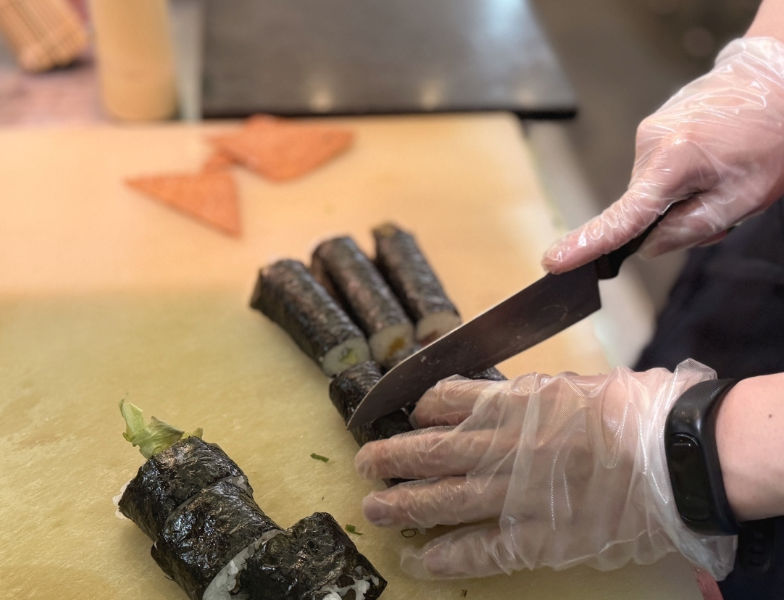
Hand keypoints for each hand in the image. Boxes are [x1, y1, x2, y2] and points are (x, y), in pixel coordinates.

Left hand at [355, 361, 736, 579]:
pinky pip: (480, 548)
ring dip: (402, 505)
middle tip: (365, 463)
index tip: (408, 415)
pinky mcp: (538, 537)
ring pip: (443, 500)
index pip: (446, 401)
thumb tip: (503, 402)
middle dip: (391, 458)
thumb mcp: (576, 386)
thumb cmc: (637, 411)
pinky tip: (419, 559)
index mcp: (515, 403)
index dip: (420, 408)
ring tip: (374, 509)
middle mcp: (504, 447)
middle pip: (430, 451)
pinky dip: (446, 555)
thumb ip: (532, 397)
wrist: (679, 456)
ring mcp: (517, 495)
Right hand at [542, 37, 783, 273]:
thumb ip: (693, 228)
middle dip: (673, 221)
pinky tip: (712, 163)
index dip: (588, 244)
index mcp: (671, 162)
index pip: (622, 217)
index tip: (555, 261)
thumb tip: (649, 247)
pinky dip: (680, 179)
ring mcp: (648, 133)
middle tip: (722, 208)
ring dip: (681, 199)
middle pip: (642, 210)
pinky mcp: (654, 128)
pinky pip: (657, 171)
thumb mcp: (746, 196)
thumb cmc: (772, 134)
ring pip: (652, 192)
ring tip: (723, 176)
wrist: (777, 77)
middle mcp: (648, 144)